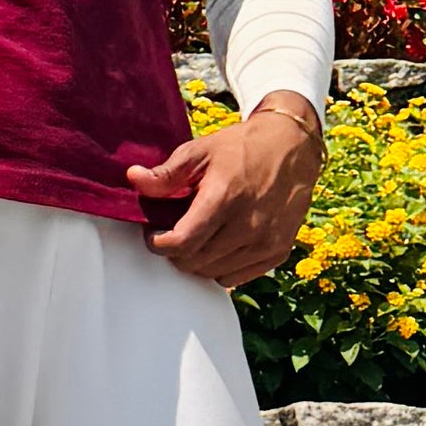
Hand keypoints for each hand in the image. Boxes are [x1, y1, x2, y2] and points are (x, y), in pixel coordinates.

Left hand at [126, 94, 324, 287]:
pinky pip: (235, 277)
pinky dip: (220, 266)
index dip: (158, 243)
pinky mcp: (278, 252)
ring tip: (197, 233)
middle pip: (193, 261)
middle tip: (174, 230)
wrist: (291, 147)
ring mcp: (266, 242)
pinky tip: (219, 242)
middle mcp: (248, 225)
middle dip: (176, 249)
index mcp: (225, 199)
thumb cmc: (242, 148)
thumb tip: (133, 179)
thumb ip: (166, 173)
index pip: (182, 243)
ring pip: (212, 273)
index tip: (154, 233)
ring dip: (197, 259)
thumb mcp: (200, 152)